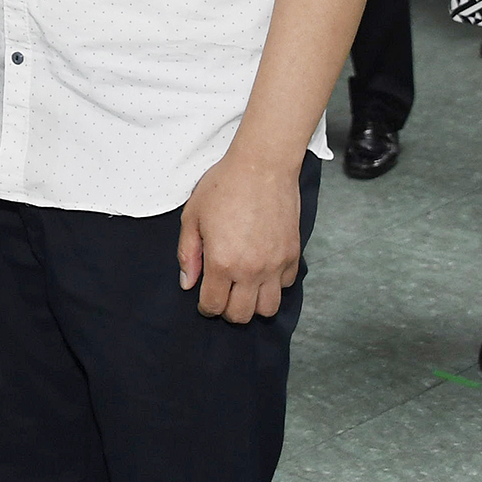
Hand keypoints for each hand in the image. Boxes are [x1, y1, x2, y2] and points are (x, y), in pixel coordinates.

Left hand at [176, 151, 301, 322]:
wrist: (262, 167)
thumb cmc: (224, 186)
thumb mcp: (192, 216)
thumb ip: (188, 253)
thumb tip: (188, 282)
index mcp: (222, 261)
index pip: (214, 305)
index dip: (206, 307)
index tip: (204, 300)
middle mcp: (251, 270)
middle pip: (242, 315)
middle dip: (228, 310)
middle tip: (222, 293)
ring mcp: (275, 265)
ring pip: (268, 308)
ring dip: (253, 304)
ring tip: (243, 287)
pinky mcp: (292, 255)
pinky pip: (285, 286)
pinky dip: (273, 285)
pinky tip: (262, 269)